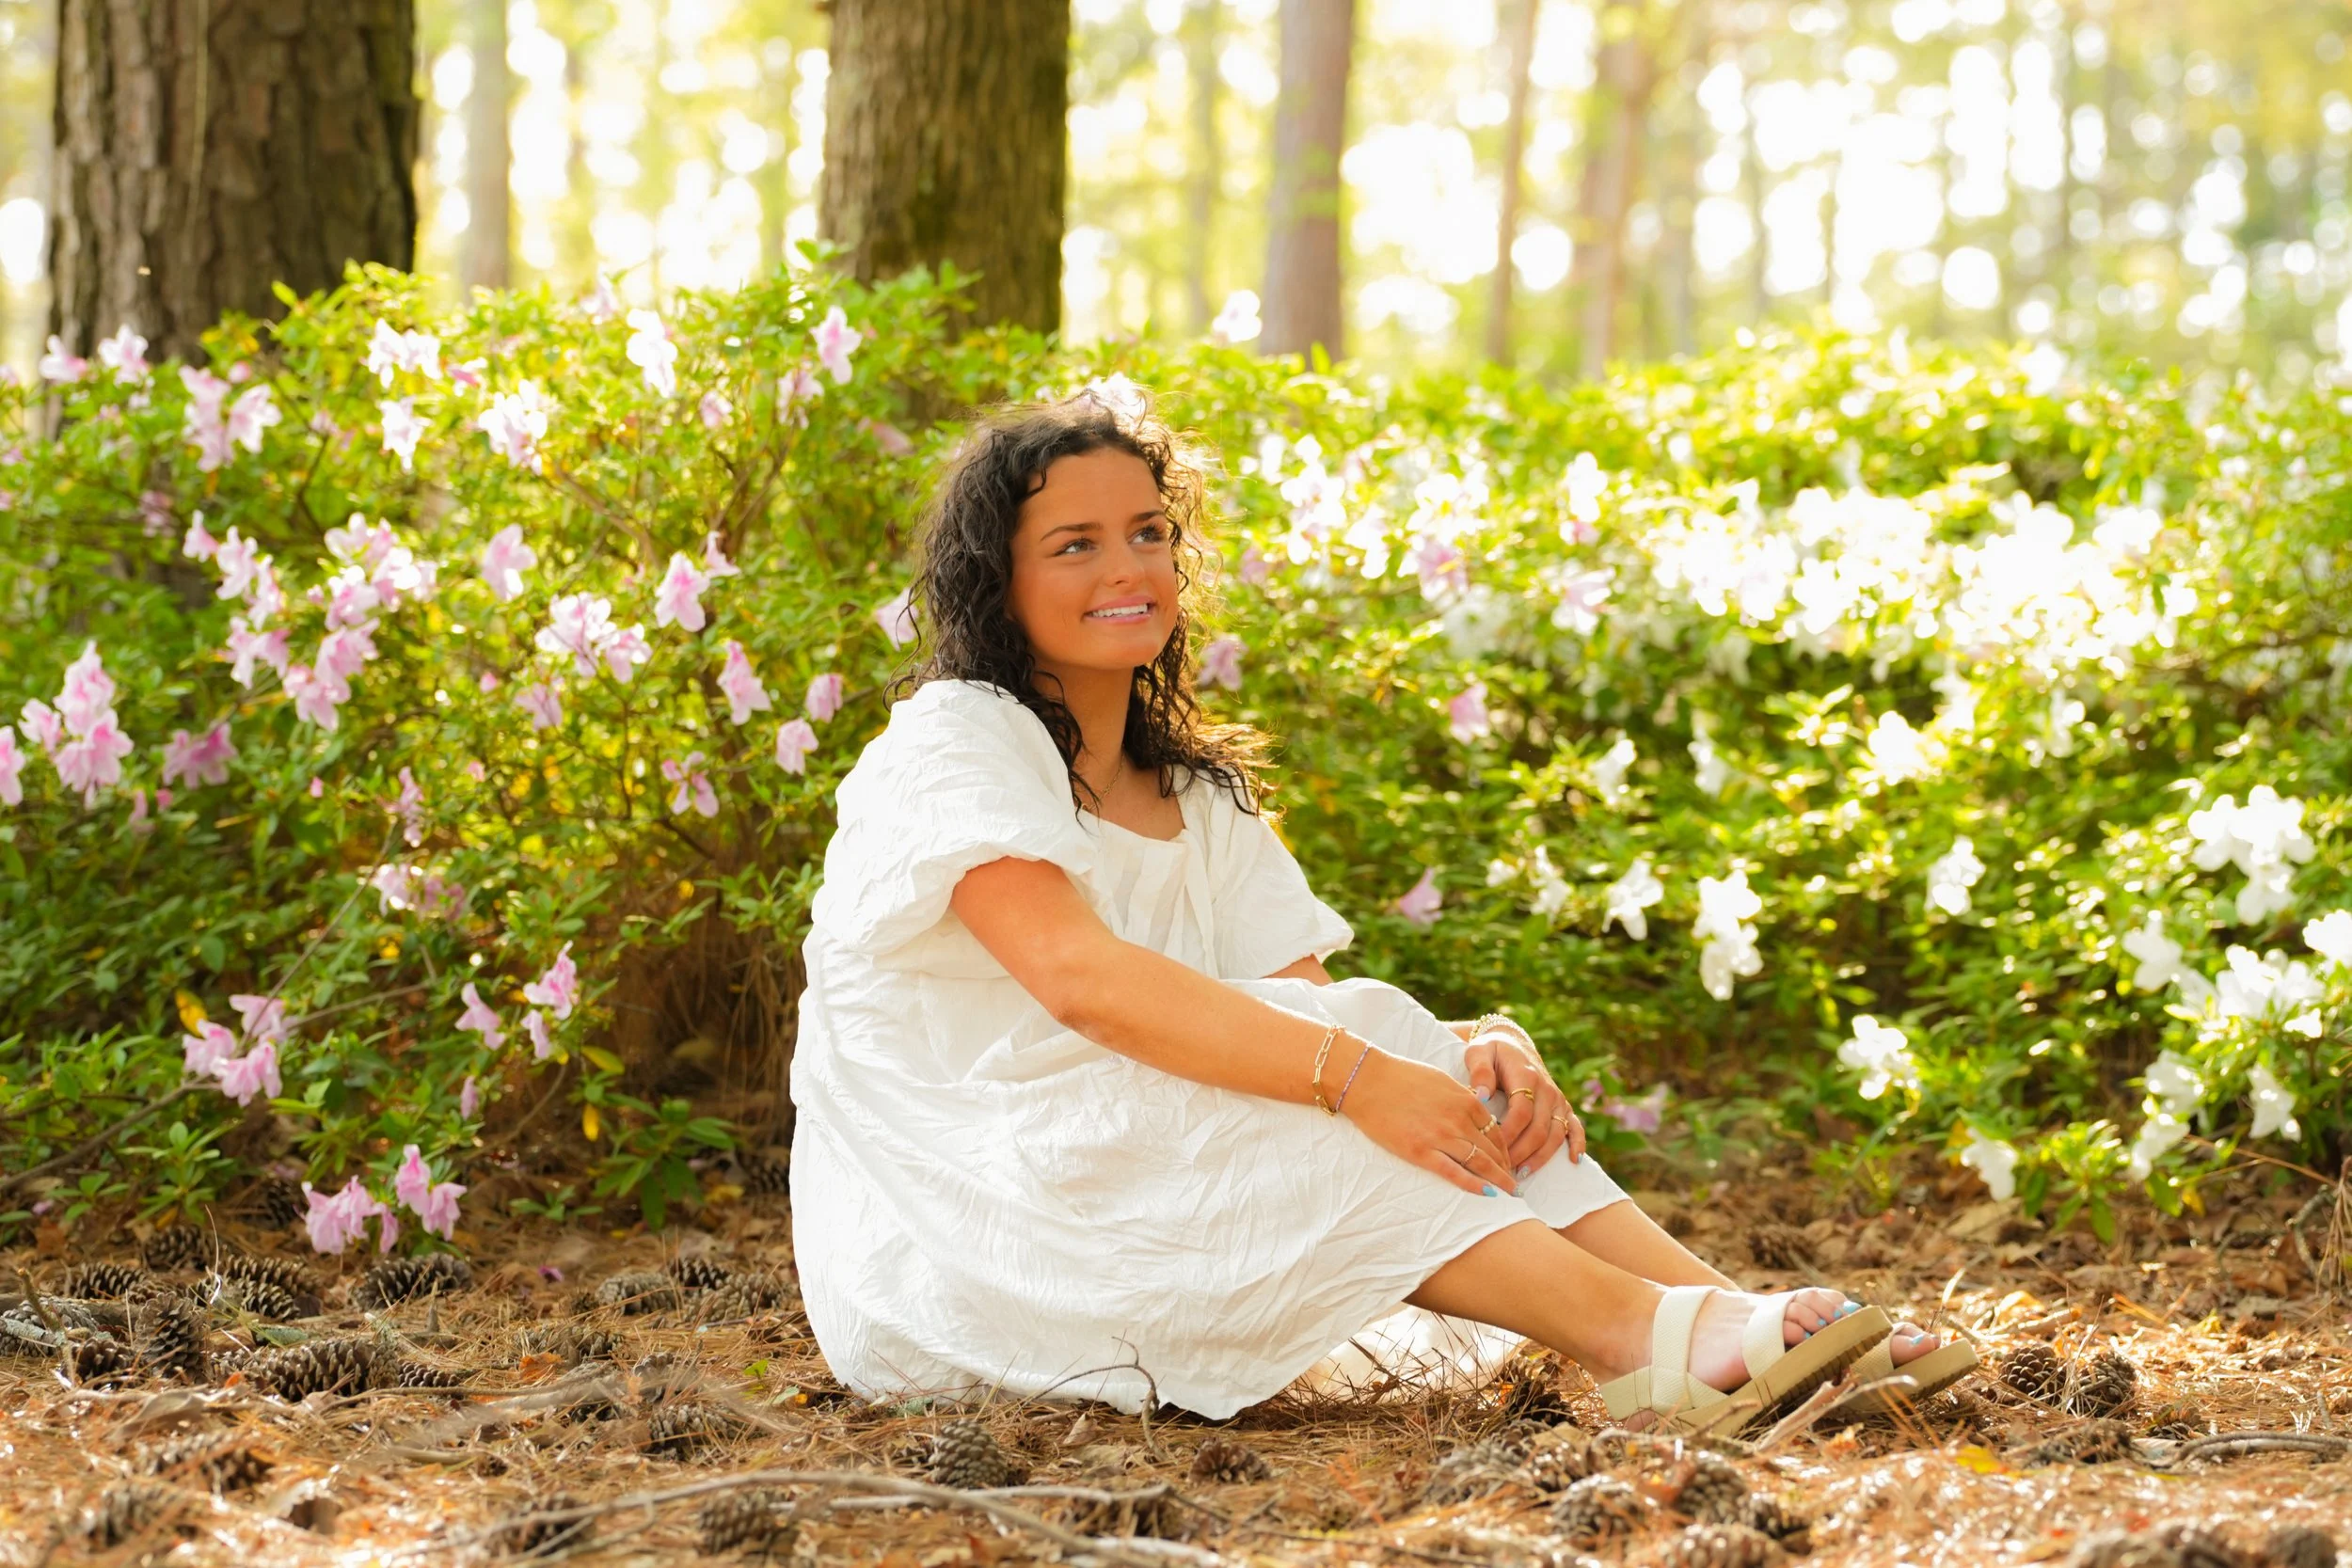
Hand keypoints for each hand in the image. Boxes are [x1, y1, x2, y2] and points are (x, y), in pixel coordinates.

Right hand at [1338, 1046, 1518, 1196]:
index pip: (1497, 1131)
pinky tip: (1488, 1195)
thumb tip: (1476, 1110)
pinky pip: (1454, 1172)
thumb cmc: (1401, 1076)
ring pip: (1480, 1162)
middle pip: (1493, 1149)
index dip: (1507, 1149)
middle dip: (1507, 1168)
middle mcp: (1459, 1119)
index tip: (1510, 1162)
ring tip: (1510, 1193)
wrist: (1368, 1080)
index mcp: (1466, 1100)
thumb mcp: (1442, 1080)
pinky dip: (1474, 1185)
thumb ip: (1462, 1098)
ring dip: (1498, 1179)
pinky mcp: (1421, 1151)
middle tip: (1516, 1183)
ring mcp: (1441, 1136)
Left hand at [1463, 1025, 1581, 1175]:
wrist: (1512, 1043)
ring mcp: (1557, 1098)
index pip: (1521, 1111)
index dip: (1509, 1133)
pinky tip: (1574, 1160)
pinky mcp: (1563, 1105)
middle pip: (1539, 1128)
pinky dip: (1577, 1143)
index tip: (1493, 1149)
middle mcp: (1546, 1089)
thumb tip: (1481, 1096)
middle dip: (1521, 1152)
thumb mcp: (1478, 1053)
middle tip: (1503, 1169)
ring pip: (1555, 1133)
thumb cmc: (1491, 1051)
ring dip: (1541, 1156)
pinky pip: (1574, 1126)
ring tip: (1522, 1173)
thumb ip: (1480, 1072)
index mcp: (1526, 1076)